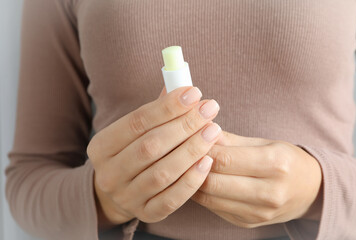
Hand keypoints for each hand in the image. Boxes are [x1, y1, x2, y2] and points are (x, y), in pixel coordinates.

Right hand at [87, 86, 221, 229]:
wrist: (120, 191)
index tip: (194, 93)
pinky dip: (192, 180)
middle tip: (210, 109)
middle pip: (150, 147)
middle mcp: (109, 173)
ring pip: (163, 173)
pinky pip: (172, 199)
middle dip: (184, 125)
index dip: (167, 107)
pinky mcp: (146, 213)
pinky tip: (208, 161)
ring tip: (213, 131)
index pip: (136, 122)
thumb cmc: (133, 152)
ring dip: (192, 150)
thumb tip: (184, 89)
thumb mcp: (135, 131)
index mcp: (101, 146)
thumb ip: (156, 111)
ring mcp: (126, 197)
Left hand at [192, 131, 322, 227]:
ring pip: (209, 198)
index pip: (225, 159)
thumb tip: (201, 131)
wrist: (309, 191)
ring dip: (192, 181)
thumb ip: (231, 140)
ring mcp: (257, 213)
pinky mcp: (247, 223)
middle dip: (192, 165)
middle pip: (214, 181)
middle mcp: (269, 193)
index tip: (187, 138)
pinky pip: (214, 208)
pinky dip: (201, 193)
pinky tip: (196, 180)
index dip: (200, 148)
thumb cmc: (286, 160)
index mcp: (275, 165)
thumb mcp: (265, 143)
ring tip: (183, 165)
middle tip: (180, 152)